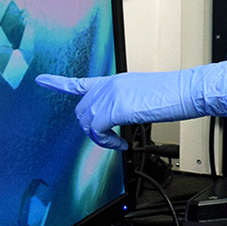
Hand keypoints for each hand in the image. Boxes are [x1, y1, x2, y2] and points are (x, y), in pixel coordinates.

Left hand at [35, 59, 226, 149]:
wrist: (184, 91)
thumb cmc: (173, 95)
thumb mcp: (144, 97)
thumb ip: (126, 103)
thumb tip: (121, 118)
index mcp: (114, 80)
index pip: (80, 82)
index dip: (58, 83)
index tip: (42, 81)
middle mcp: (108, 85)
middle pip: (81, 110)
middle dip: (90, 129)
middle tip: (109, 139)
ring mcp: (109, 95)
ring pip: (86, 122)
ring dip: (99, 138)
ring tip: (117, 142)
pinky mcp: (113, 109)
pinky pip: (97, 131)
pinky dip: (107, 143)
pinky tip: (121, 144)